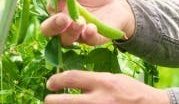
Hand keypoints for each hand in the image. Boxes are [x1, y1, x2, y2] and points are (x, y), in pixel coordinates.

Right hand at [40, 0, 135, 45]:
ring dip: (71, 32)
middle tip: (63, 19)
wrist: (117, 2)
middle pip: (49, 30)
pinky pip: (88, 41)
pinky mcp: (93, 38)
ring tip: (80, 22)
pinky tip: (91, 27)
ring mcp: (77, 33)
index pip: (50, 8)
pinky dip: (89, 35)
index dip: (54, 4)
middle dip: (53, 26)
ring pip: (66, 39)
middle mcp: (63, 23)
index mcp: (58, 7)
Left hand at [45, 70, 169, 103]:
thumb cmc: (131, 91)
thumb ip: (95, 81)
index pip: (72, 78)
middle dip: (52, 100)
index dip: (57, 80)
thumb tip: (73, 82)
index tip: (51, 83)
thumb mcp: (114, 79)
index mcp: (103, 82)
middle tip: (48, 99)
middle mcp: (99, 99)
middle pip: (65, 101)